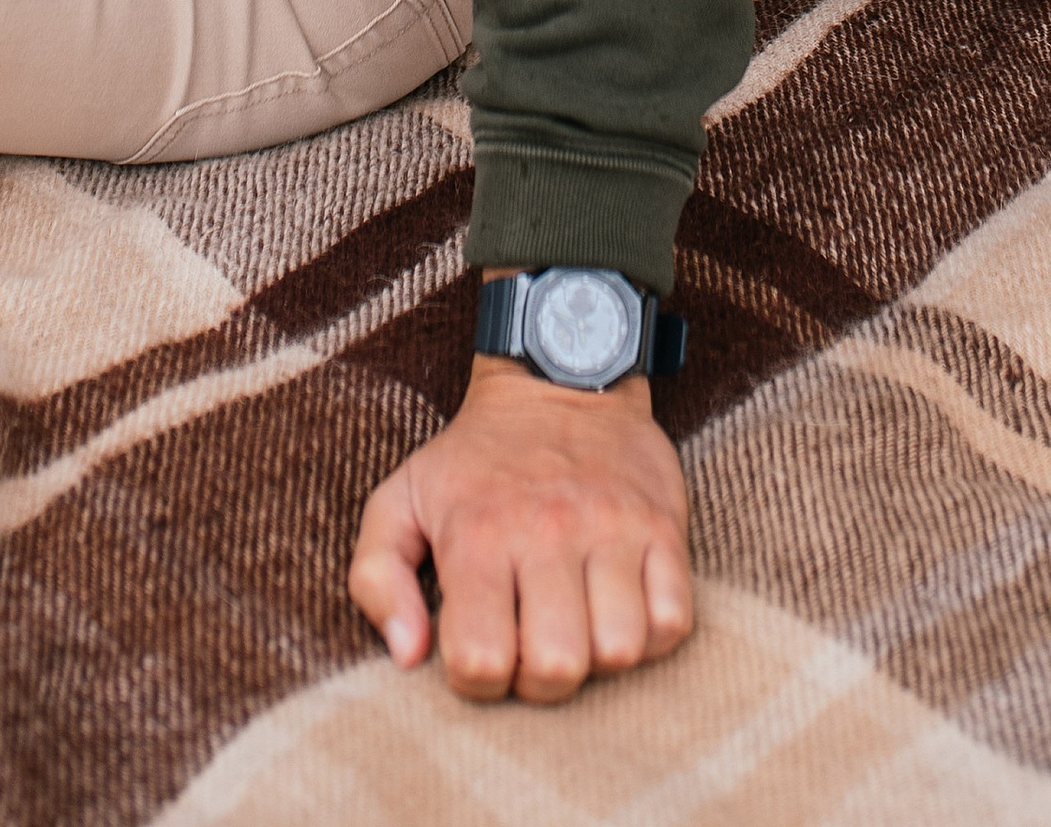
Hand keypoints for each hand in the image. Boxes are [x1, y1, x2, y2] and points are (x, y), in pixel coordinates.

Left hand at [348, 357, 692, 702]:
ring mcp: (612, 527)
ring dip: (597, 658)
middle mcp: (548, 531)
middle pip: (557, 668)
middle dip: (540, 678)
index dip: (476, 680)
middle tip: (532, 642)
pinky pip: (673, 621)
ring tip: (578, 624)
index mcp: (479, 534)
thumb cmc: (475, 457)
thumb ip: (377, 578)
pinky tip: (620, 608)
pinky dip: (650, 634)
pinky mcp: (662, 524)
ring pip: (619, 651)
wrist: (559, 371)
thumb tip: (408, 656)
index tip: (480, 650)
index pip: (481, 661)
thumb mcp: (401, 498)